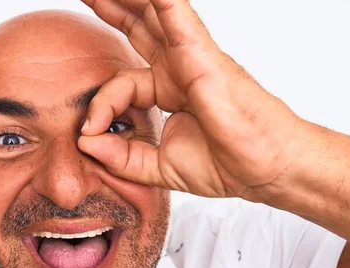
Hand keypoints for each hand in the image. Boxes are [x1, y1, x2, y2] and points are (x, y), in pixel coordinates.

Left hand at [78, 0, 305, 198]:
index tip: (88, 133)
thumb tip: (85, 141)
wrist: (264, 168)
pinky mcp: (200, 54)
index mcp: (168, 90)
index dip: (99, 106)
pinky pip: (175, 15)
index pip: (119, 85)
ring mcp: (189, 57)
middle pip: (137, 28)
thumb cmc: (226, 163)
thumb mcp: (157, 167)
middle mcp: (177, 68)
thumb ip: (119, 157)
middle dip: (111, 8)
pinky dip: (161, 1)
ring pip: (152, 14)